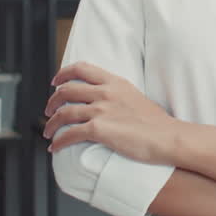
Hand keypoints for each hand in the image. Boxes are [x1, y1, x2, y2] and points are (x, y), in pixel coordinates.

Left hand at [43, 61, 177, 163]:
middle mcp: (105, 92)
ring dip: (51, 124)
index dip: (63, 74)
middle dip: (52, 101)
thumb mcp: (135, 96)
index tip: (55, 82)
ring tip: (48, 132)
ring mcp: (101, 110)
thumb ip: (117, 94)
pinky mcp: (98, 129)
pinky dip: (59, 142)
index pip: (81, 68)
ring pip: (64, 112)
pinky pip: (70, 134)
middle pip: (67, 90)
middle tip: (48, 110)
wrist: (167, 137)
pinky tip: (56, 147)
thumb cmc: (157, 123)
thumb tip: (104, 101)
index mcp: (115, 82)